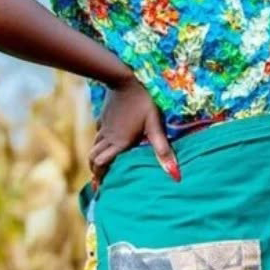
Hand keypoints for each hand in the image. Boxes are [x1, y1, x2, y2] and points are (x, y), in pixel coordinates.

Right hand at [88, 73, 179, 189]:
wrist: (125, 79)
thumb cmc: (143, 102)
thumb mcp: (155, 125)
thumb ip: (163, 149)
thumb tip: (175, 173)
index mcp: (119, 143)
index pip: (102, 165)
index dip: (100, 177)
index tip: (100, 189)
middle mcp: (108, 137)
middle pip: (94, 158)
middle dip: (95, 170)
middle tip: (99, 181)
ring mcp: (104, 126)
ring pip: (94, 146)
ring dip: (95, 157)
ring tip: (100, 165)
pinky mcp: (105, 116)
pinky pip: (99, 133)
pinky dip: (99, 142)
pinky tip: (106, 141)